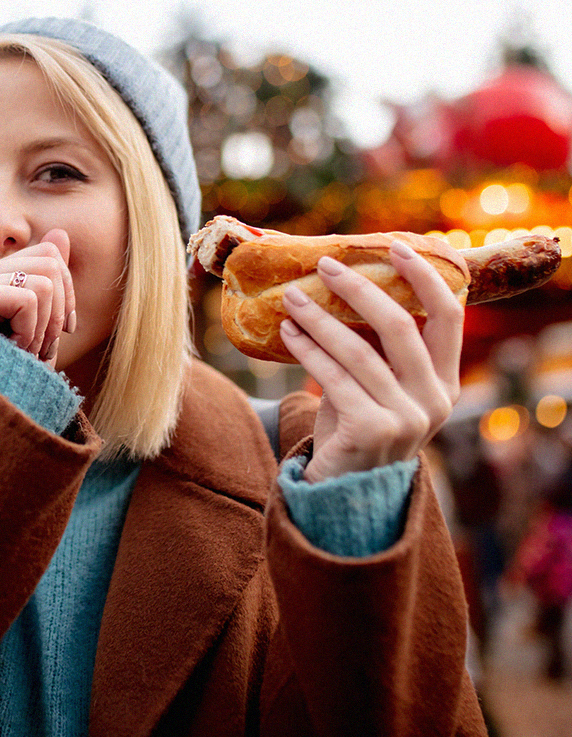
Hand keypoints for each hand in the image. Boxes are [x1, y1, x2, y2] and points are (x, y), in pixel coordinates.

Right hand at [0, 228, 75, 366]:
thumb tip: (60, 234)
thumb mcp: (39, 325)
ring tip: (22, 352)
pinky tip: (10, 352)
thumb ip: (47, 279)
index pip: (48, 255)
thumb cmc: (10, 372)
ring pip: (44, 283)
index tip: (62, 330)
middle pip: (50, 264)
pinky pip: (29, 300)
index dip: (66, 293)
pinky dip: (31, 334)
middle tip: (38, 349)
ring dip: (44, 329)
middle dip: (57, 314)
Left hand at [279, 240, 462, 482]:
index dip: (424, 276)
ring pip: (360, 351)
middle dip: (360, 288)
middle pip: (401, 326)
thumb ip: (376, 347)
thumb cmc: (357, 425)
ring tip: (291, 298)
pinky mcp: (371, 431)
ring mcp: (407, 420)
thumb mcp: (378, 385)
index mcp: (446, 383)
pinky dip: (307, 349)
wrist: (345, 491)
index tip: (395, 244)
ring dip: (321, 318)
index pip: (449, 316)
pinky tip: (287, 331)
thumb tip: (341, 281)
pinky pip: (333, 377)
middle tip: (326, 265)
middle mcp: (436, 401)